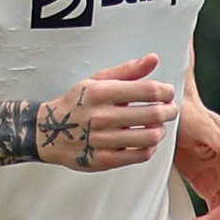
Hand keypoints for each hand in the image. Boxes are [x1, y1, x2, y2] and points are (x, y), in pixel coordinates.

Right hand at [34, 55, 175, 172]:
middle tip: (170, 111)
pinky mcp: (103, 159)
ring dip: (160, 131)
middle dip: (169, 111)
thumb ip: (127, 70)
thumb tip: (153, 59)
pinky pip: (139, 155)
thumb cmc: (77, 104)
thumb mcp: (97, 80)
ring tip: (157, 127)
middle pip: (153, 114)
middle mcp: (101, 116)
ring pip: (149, 137)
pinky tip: (146, 142)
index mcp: (101, 92)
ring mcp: (102, 140)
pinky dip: (149, 148)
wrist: (48, 131)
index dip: (166, 92)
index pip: (148, 90)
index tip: (168, 93)